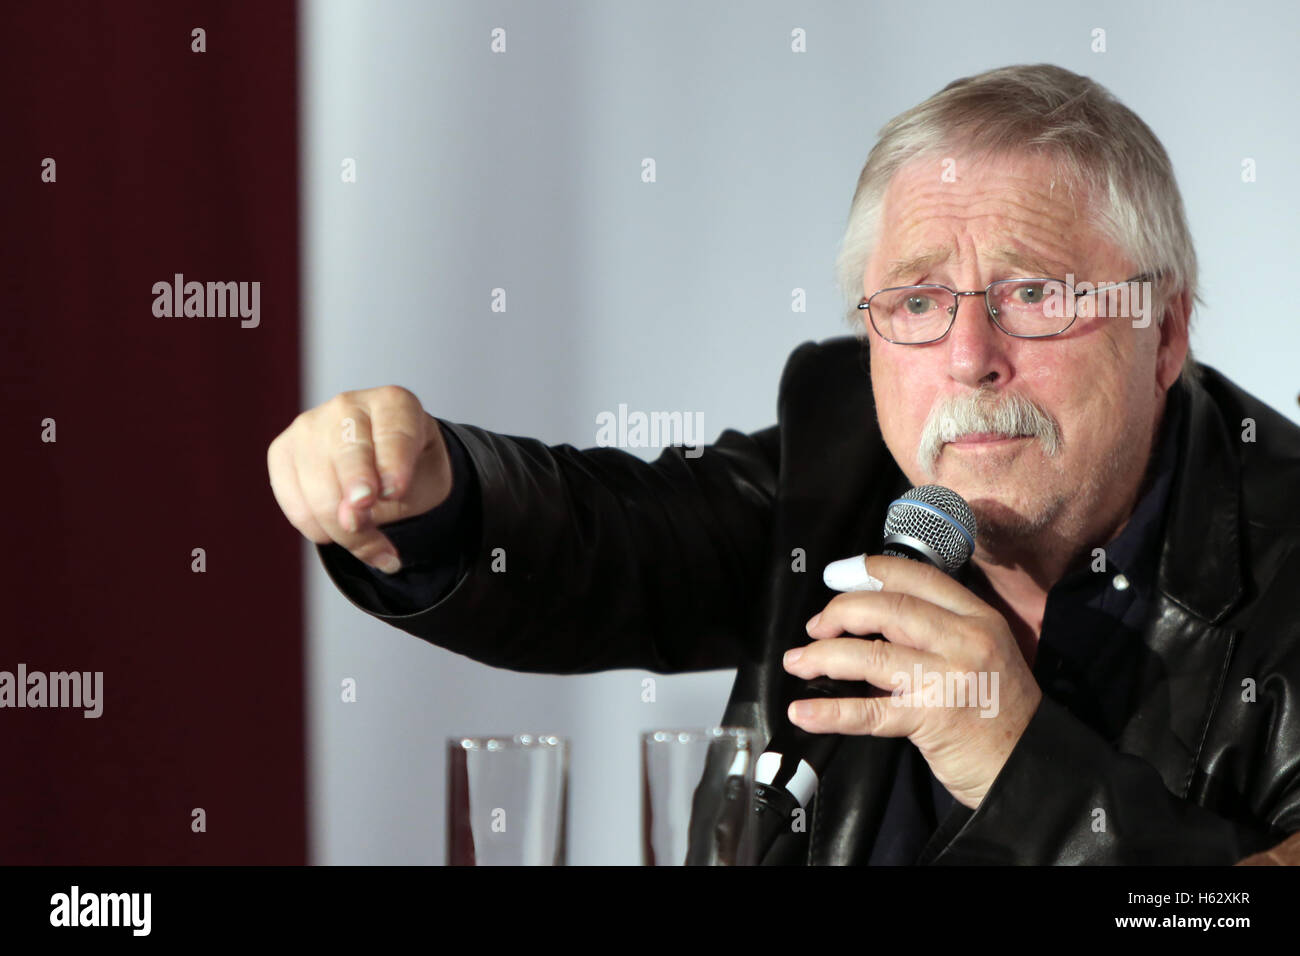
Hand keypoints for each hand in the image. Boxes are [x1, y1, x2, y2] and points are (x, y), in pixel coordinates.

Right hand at [266, 385, 452, 571]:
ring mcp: (309, 425)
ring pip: (317, 488)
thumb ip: (396, 500)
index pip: (393, 434)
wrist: (385, 468)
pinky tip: (338, 531)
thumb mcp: (427, 485)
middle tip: (362, 522)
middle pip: (347, 455)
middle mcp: (348, 406)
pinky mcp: (282, 451)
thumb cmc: (412, 472)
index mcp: (394, 404)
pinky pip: (293, 502)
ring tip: (366, 538)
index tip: (394, 493)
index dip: (392, 466)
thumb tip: (347, 519)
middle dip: (353, 494)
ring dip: (342, 529)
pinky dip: (318, 529)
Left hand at [782, 554, 1042, 808]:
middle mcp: (966, 641)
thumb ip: (935, 630)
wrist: (1030, 768)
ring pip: (870, 655)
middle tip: (815, 626)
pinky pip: (869, 712)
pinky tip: (802, 713)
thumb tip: (867, 616)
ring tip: (798, 662)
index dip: (869, 571)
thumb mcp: (982, 652)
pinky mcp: (932, 720)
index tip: (835, 575)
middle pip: (889, 608)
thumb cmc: (999, 711)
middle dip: (840, 611)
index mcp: (978, 617)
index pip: (917, 577)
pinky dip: (829, 712)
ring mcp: (949, 679)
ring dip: (823, 656)